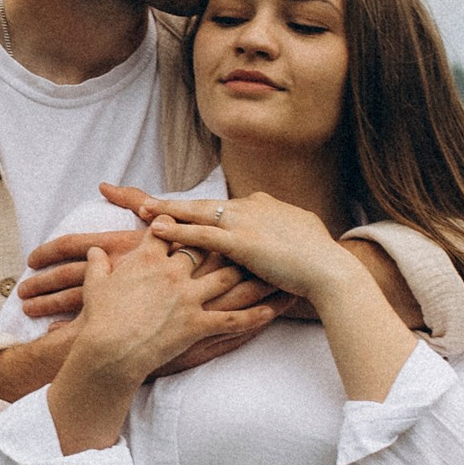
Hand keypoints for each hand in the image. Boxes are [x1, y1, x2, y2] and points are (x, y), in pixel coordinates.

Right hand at [48, 236, 256, 451]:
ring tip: (275, 268)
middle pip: (211, 250)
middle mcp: (175, 274)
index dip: (185, 223)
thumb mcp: (95, 285)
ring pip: (231, 280)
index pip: (173, 231)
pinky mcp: (198, 325)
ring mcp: (189, 299)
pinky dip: (256, 315)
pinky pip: (234, 320)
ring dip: (255, 274)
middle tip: (252, 236)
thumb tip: (96, 251)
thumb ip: (97, 264)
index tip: (197, 219)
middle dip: (232, 242)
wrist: (107, 351)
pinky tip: (274, 309)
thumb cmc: (98, 319)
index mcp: (150, 260)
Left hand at [99, 178, 347, 303]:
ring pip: (195, 213)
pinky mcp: (241, 241)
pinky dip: (177, 230)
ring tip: (139, 209)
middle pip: (198, 202)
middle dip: (165, 201)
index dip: (191, 207)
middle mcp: (248, 207)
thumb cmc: (317, 257)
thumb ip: (278, 228)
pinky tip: (156, 231)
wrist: (329, 268)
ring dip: (166, 211)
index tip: (170, 206)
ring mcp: (244, 222)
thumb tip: (272, 226)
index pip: (217, 204)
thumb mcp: (297, 235)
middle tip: (134, 197)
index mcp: (259, 205)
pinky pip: (202, 234)